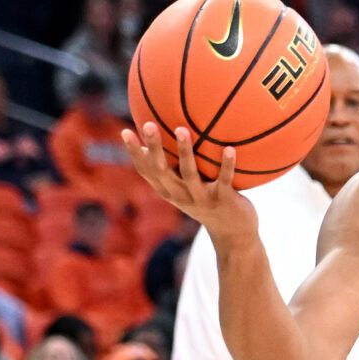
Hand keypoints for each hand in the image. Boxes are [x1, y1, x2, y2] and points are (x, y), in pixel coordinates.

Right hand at [121, 122, 256, 240]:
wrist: (233, 235)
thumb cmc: (207, 203)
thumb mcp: (185, 189)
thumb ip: (172, 171)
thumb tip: (152, 144)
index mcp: (169, 192)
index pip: (146, 172)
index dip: (135, 153)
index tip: (125, 131)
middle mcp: (181, 196)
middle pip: (162, 171)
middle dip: (154, 148)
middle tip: (149, 124)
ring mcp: (202, 199)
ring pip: (190, 174)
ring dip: (185, 151)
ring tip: (182, 129)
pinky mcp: (224, 201)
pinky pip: (224, 180)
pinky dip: (227, 164)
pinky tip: (230, 148)